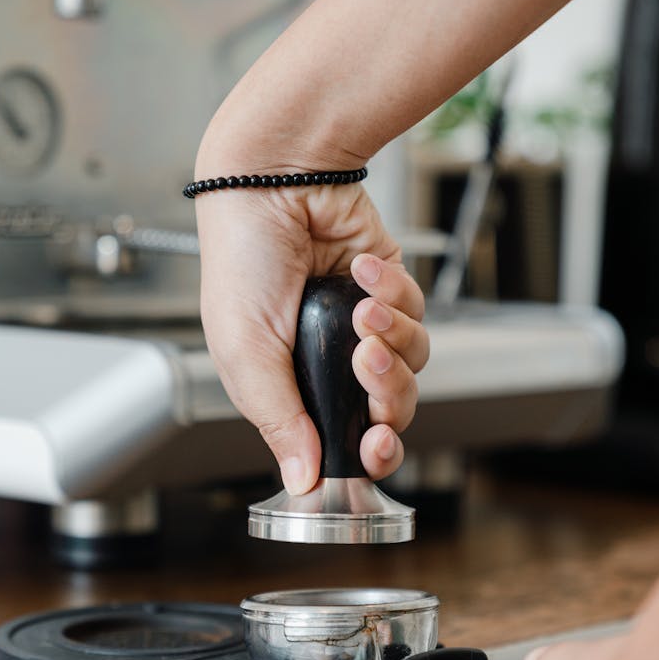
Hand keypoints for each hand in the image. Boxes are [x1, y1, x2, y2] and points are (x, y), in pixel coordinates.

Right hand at [196, 178, 428, 494]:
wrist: (273, 180)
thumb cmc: (241, 260)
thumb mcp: (243, 350)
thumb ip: (279, 419)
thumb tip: (301, 479)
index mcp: (294, 388)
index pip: (344, 443)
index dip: (368, 454)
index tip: (373, 448)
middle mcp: (333, 365)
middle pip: (389, 410)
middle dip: (386, 393)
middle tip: (366, 363)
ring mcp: (365, 329)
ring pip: (412, 364)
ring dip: (390, 338)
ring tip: (360, 308)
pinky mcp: (393, 291)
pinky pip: (417, 312)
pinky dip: (394, 293)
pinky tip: (361, 270)